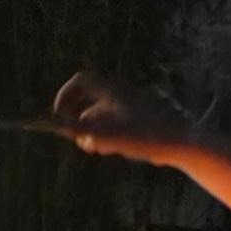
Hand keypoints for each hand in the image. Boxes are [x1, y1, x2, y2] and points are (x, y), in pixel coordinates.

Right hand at [51, 69, 194, 162]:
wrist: (179, 142)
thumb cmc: (141, 135)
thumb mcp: (103, 133)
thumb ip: (76, 128)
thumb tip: (51, 125)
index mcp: (111, 90)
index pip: (80, 81)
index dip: (65, 96)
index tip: (59, 116)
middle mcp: (121, 94)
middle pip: (90, 100)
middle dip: (78, 119)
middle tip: (78, 136)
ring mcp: (132, 107)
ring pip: (103, 115)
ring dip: (93, 129)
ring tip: (98, 146)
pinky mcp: (141, 121)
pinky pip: (117, 124)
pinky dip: (109, 135)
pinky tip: (117, 149)